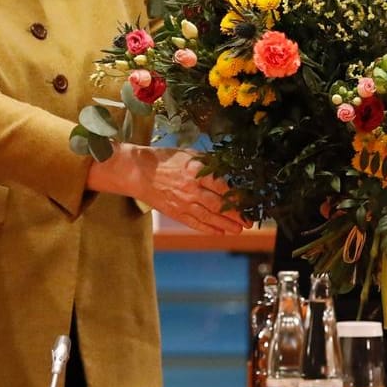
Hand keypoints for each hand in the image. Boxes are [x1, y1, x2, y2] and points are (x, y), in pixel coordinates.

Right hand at [87, 146, 247, 234]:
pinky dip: (208, 229)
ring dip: (225, 225)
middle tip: (248, 222)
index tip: (249, 202)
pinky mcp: (175, 213)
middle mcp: (190, 189)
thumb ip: (208, 162)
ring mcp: (182, 203)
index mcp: (195, 171)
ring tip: (238, 230)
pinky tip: (219, 232)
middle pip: (218, 205)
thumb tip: (228, 170)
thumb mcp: (188, 154)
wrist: (137, 172)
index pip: (222, 187)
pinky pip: (194, 223)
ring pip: (209, 217)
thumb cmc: (164, 160)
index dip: (237, 197)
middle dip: (236, 215)